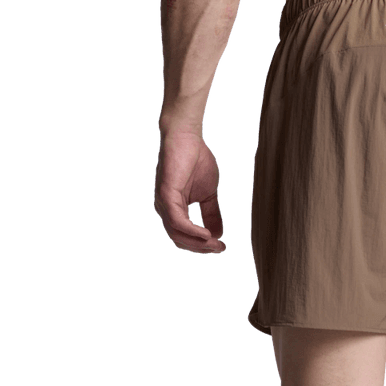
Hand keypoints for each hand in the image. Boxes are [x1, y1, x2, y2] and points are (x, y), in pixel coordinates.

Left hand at [153, 130, 225, 253]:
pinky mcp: (166, 194)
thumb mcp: (208, 193)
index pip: (184, 236)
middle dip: (201, 248)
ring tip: (215, 243)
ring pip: (177, 234)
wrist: (187, 136)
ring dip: (198, 242)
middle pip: (179, 239)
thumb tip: (219, 234)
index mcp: (173, 209)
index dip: (202, 246)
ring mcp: (163, 202)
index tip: (222, 247)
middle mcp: (164, 208)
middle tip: (220, 248)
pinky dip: (192, 231)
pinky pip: (177, 221)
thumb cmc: (196, 160)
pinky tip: (206, 234)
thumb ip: (211, 213)